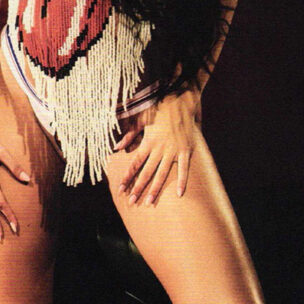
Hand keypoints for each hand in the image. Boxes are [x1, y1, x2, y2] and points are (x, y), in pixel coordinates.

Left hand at [113, 89, 199, 204]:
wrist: (179, 101)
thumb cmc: (158, 109)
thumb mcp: (140, 120)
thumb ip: (129, 135)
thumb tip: (117, 147)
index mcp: (147, 142)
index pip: (134, 164)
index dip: (127, 177)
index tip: (121, 189)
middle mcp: (159, 148)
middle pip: (146, 172)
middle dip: (138, 188)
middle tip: (131, 202)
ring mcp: (173, 150)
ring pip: (162, 174)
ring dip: (155, 189)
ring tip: (149, 203)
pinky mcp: (186, 150)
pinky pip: (183, 169)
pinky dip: (182, 181)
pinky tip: (178, 194)